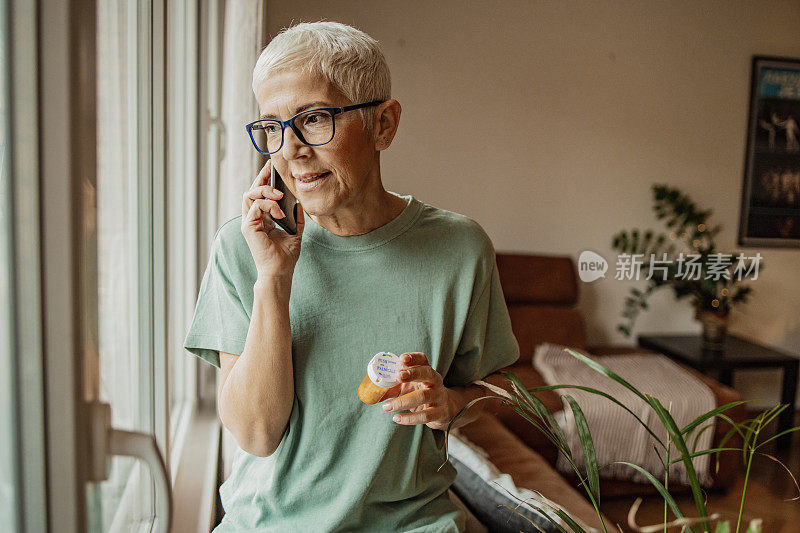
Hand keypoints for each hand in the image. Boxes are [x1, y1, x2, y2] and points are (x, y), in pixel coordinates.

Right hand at [241, 159, 304, 279]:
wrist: (280, 271)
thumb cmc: (285, 255)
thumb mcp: (295, 231)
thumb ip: (296, 217)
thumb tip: (299, 203)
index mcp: (262, 218)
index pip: (259, 194)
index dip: (264, 179)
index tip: (272, 167)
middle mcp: (253, 218)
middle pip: (252, 190)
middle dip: (261, 177)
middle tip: (272, 169)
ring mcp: (249, 222)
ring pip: (250, 195)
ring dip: (265, 191)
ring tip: (280, 195)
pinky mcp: (248, 227)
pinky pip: (255, 207)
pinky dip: (268, 205)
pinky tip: (279, 211)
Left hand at [381, 352, 452, 430]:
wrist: (444, 409)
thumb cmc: (420, 393)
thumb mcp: (407, 387)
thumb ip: (391, 388)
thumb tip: (371, 392)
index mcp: (426, 371)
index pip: (422, 359)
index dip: (413, 358)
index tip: (401, 359)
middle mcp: (435, 381)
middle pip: (427, 373)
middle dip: (413, 373)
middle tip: (398, 376)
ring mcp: (438, 396)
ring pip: (423, 396)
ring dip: (402, 402)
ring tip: (387, 406)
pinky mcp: (439, 413)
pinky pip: (424, 416)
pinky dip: (409, 418)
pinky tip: (396, 418)